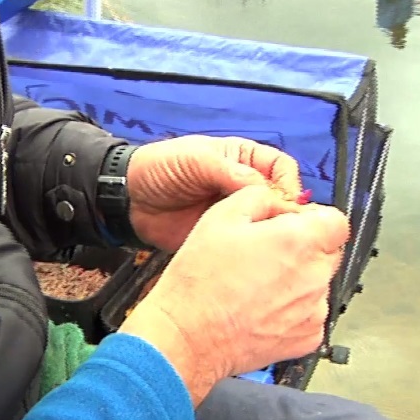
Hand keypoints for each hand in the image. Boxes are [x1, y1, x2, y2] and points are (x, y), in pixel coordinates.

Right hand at [119, 185, 349, 405]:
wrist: (188, 336)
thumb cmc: (200, 281)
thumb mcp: (220, 217)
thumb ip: (260, 197)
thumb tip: (278, 202)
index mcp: (299, 241)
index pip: (337, 222)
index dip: (316, 221)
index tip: (296, 226)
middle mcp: (314, 276)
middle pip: (329, 252)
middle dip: (307, 249)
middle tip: (267, 256)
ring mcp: (314, 310)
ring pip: (319, 284)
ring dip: (299, 280)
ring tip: (258, 286)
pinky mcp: (308, 337)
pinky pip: (312, 315)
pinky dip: (295, 310)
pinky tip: (263, 308)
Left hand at [125, 136, 302, 251]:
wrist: (131, 200)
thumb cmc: (162, 168)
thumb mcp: (197, 160)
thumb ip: (230, 171)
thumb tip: (266, 189)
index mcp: (245, 159)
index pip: (282, 168)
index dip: (288, 184)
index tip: (286, 204)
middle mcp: (246, 186)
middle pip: (281, 199)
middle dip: (286, 214)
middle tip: (284, 232)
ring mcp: (237, 213)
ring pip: (268, 224)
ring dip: (272, 235)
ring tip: (273, 247)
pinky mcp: (226, 236)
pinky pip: (248, 244)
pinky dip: (254, 251)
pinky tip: (256, 259)